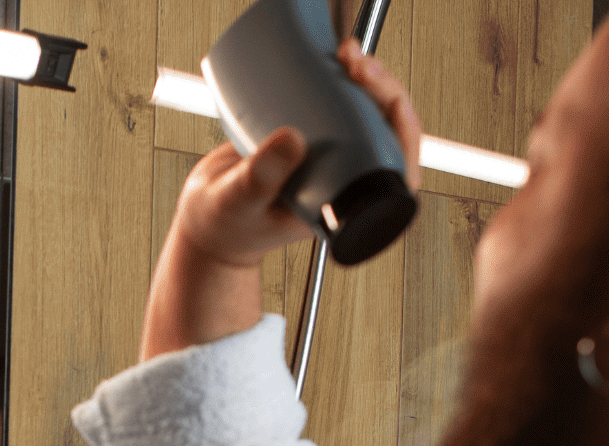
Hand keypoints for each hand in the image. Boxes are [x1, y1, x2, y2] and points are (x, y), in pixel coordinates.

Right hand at [140, 42, 423, 358]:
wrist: (205, 219)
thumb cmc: (226, 227)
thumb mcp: (240, 202)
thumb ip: (262, 177)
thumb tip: (294, 139)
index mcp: (342, 206)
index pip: (397, 173)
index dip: (403, 133)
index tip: (393, 102)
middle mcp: (344, 179)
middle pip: (387, 132)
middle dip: (382, 90)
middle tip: (357, 65)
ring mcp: (329, 157)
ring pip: (368, 114)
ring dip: (366, 79)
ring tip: (348, 55)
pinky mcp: (310, 136)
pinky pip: (339, 106)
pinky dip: (342, 80)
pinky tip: (335, 61)